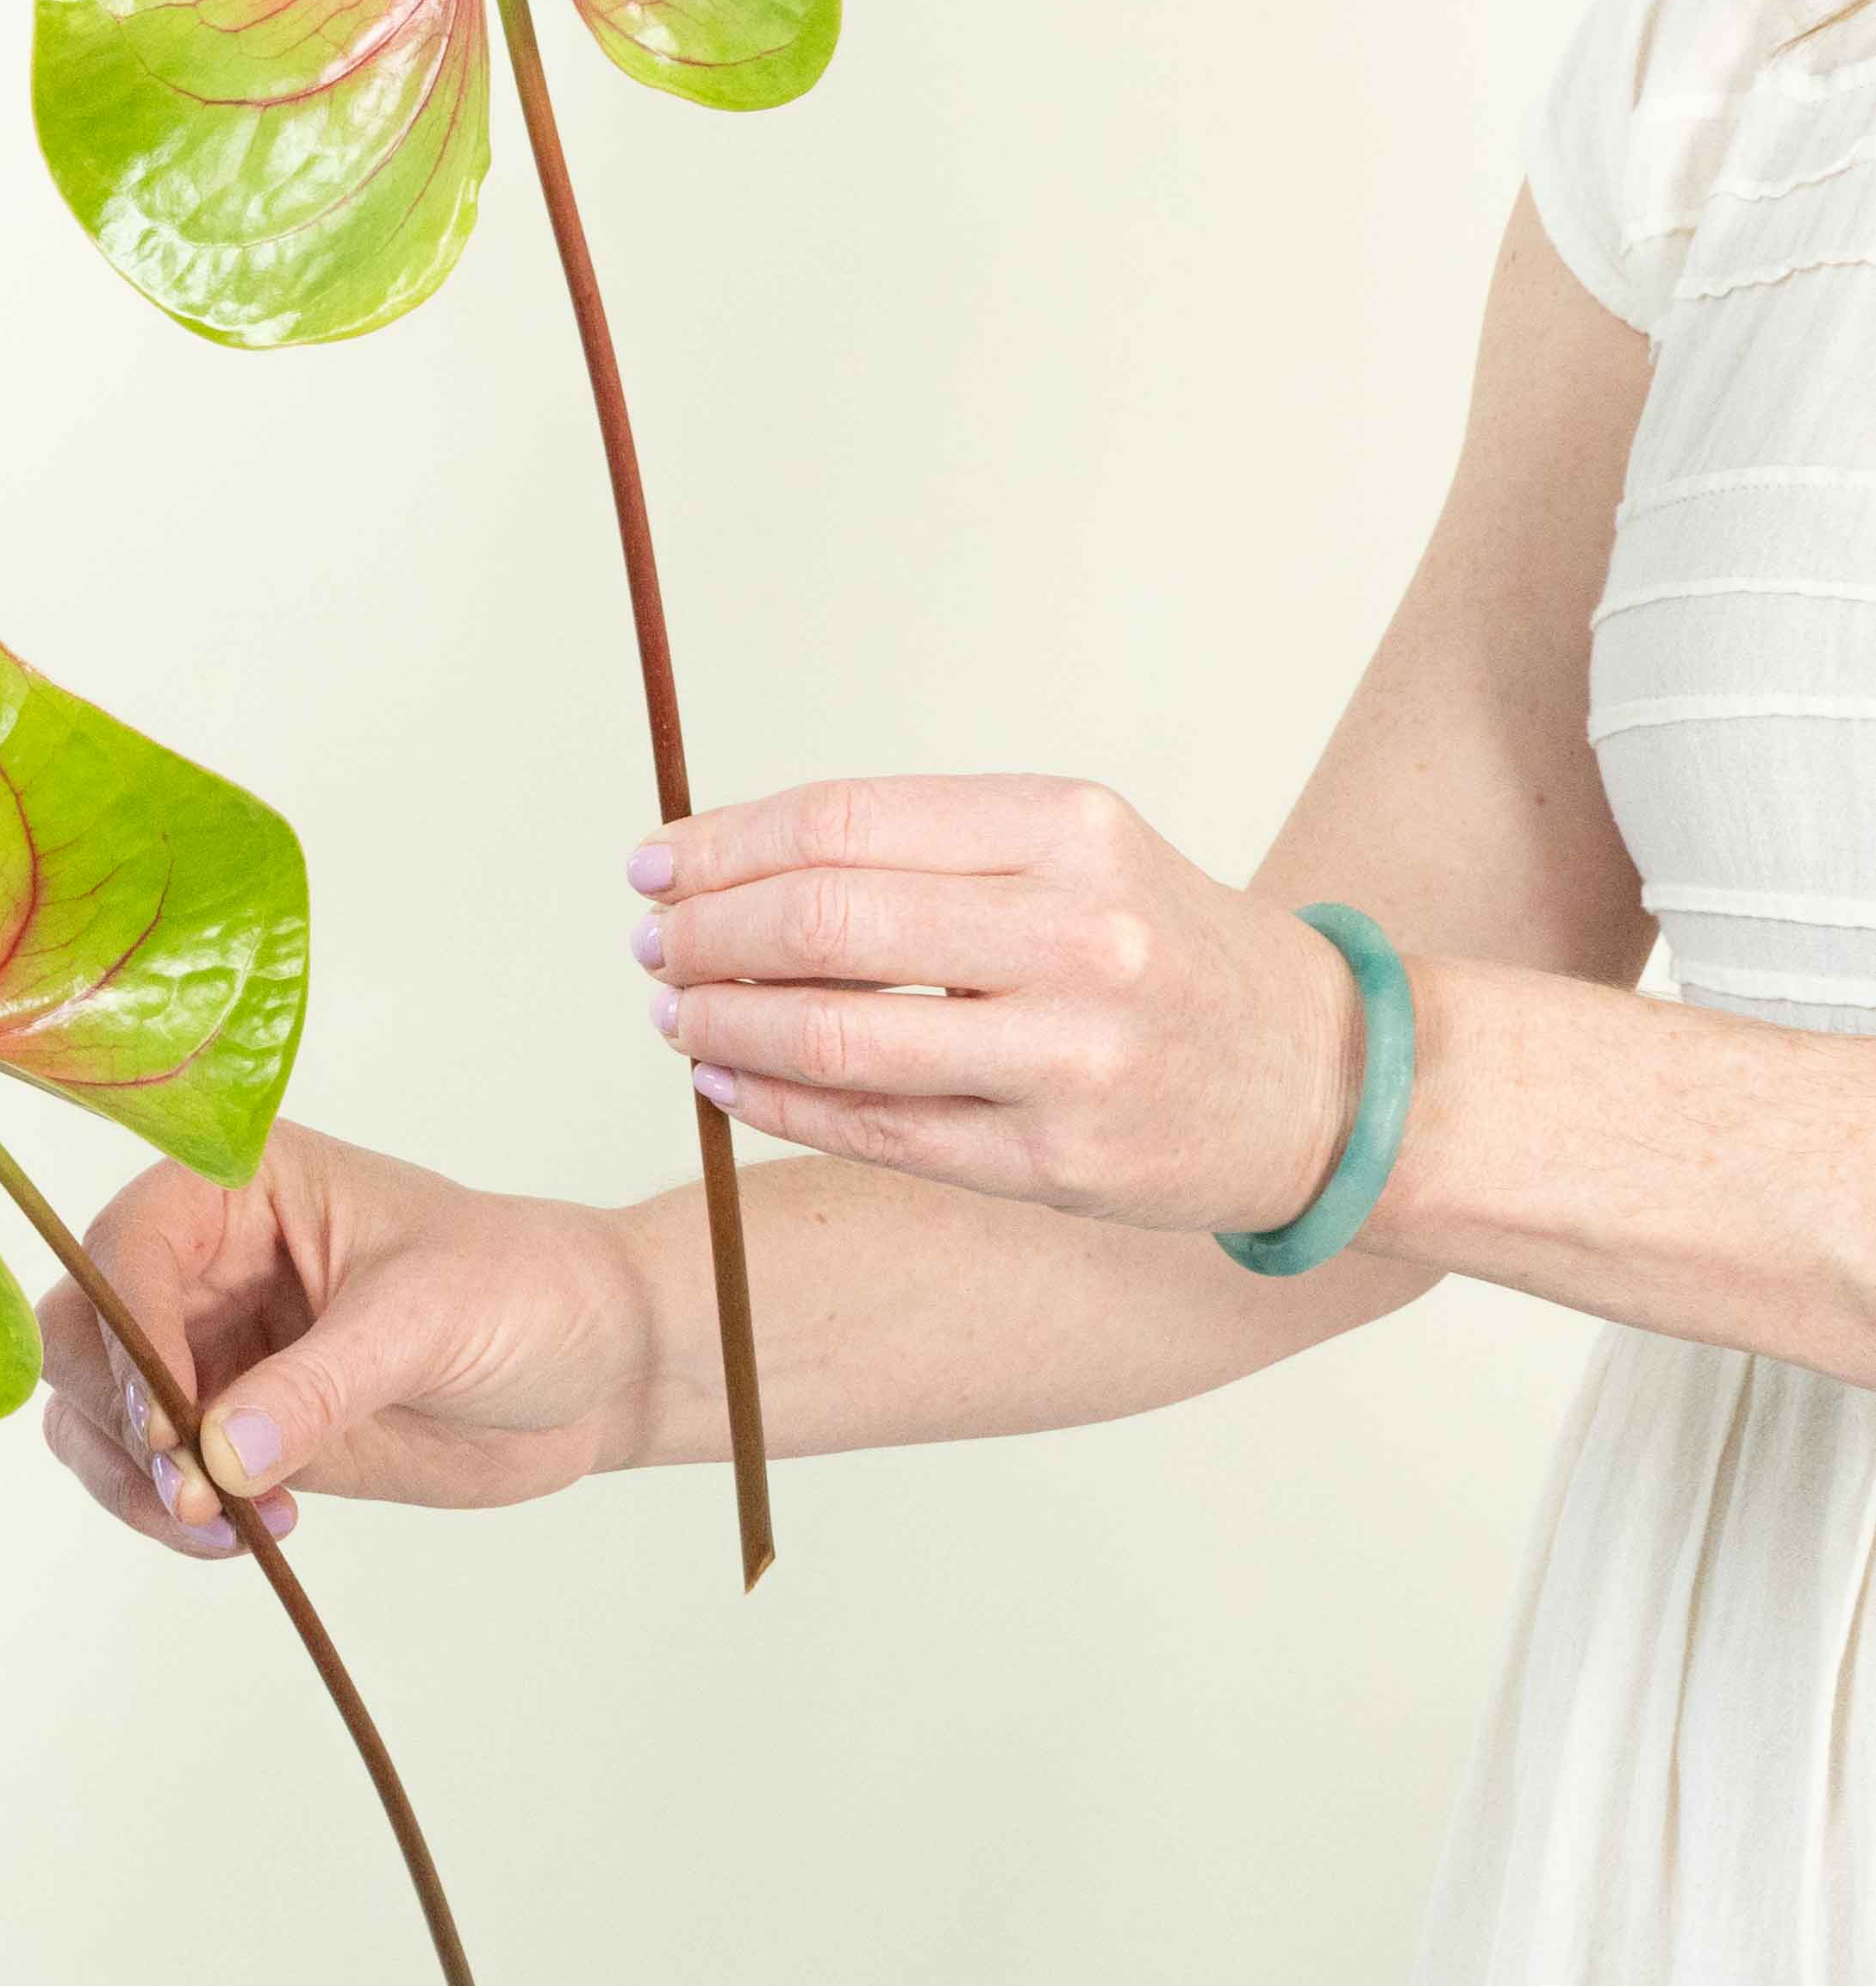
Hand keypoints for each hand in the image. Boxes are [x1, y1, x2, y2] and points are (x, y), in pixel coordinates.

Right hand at [37, 1121, 652, 1557]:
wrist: (593, 1364)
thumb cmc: (524, 1291)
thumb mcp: (428, 1321)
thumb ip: (319, 1386)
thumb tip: (217, 1456)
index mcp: (240, 1183)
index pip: (131, 1244)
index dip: (129, 1335)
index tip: (169, 1429)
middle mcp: (206, 1257)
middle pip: (82, 1329)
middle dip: (115, 1418)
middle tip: (191, 1495)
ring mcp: (213, 1344)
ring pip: (94, 1411)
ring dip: (133, 1482)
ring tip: (230, 1526)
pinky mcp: (233, 1426)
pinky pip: (151, 1473)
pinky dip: (170, 1514)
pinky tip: (250, 1531)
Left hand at [628, 776, 1359, 1234]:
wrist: (1331, 1080)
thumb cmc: (1170, 951)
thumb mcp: (1077, 854)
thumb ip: (925, 853)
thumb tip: (732, 863)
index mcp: (1072, 829)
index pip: (844, 821)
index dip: (724, 843)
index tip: (659, 864)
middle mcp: (1079, 935)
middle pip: (824, 919)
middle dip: (706, 932)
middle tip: (653, 942)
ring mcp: (1071, 1057)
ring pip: (835, 1031)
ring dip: (721, 1019)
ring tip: (673, 1011)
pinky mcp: (1057, 1164)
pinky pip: (874, 1129)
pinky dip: (774, 1101)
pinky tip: (725, 1079)